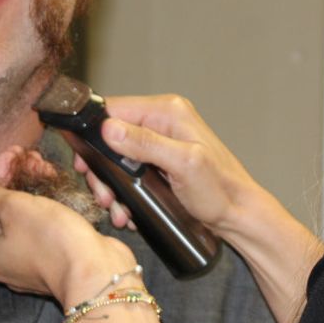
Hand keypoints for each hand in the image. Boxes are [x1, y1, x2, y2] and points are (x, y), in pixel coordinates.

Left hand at [0, 147, 136, 306]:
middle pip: (4, 211)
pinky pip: (45, 227)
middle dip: (19, 180)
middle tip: (33, 159)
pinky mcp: (55, 257)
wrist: (95, 271)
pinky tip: (58, 189)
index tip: (12, 155)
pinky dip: (49, 207)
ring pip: (26, 217)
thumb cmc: (52, 240)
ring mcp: (31, 261)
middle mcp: (5, 261)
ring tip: (48, 169)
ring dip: (35, 190)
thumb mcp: (15, 208)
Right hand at [84, 94, 323, 322]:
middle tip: (103, 194)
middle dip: (101, 167)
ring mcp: (161, 141)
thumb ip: (146, 144)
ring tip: (116, 208)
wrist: (238, 214)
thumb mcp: (183, 165)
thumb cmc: (220, 190)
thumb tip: (109, 129)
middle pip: (110, 135)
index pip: (114, 108)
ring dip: (110, 183)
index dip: (93, 134)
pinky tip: (127, 209)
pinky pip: (129, 169)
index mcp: (168, 111)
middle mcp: (163, 120)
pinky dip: (123, 189)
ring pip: (116, 156)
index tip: (85, 162)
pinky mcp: (160, 160)